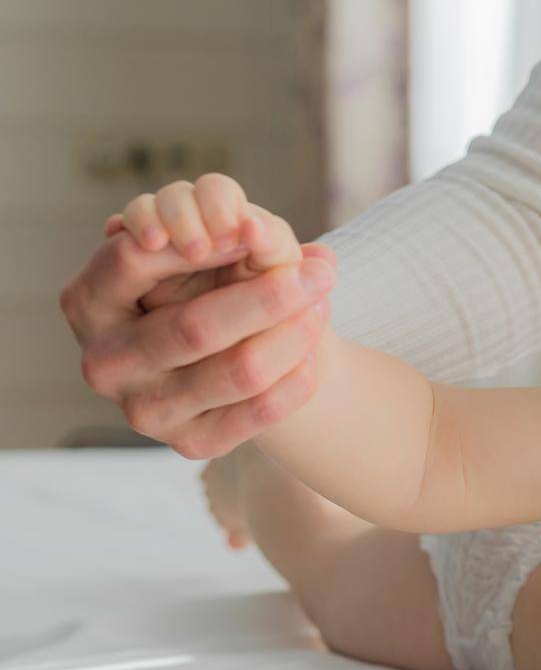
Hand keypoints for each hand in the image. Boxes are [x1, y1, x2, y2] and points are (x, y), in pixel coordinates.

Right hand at [59, 174, 337, 458]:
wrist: (233, 355)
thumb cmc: (211, 282)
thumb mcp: (208, 245)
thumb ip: (222, 225)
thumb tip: (256, 228)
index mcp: (89, 299)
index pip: (134, 259)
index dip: (200, 241)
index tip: (254, 230)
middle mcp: (105, 360)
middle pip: (196, 327)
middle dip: (269, 295)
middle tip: (319, 274)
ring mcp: (142, 409)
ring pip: (239, 371)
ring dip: (294, 334)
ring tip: (322, 306)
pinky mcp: (188, 443)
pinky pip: (259, 412)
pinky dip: (297, 378)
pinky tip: (314, 353)